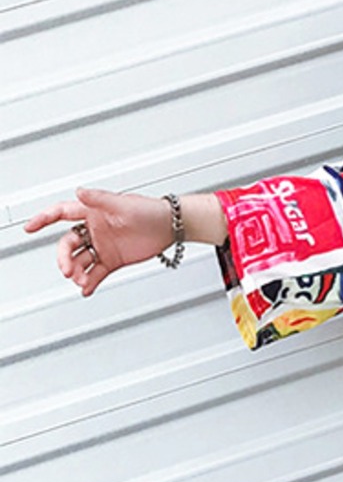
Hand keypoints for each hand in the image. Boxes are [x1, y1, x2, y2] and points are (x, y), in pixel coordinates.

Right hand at [25, 188, 173, 296]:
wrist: (172, 226)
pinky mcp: (113, 260)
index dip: (44, 219)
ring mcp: (102, 246)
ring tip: (82, 280)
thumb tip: (79, 191)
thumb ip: (99, 199)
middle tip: (68, 270)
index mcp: (92, 212)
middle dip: (64, 258)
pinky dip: (90, 282)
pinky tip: (86, 289)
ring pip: (80, 261)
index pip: (62, 213)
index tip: (30, 227)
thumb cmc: (149, 210)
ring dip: (77, 272)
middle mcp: (94, 230)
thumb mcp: (123, 203)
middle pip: (68, 245)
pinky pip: (96, 272)